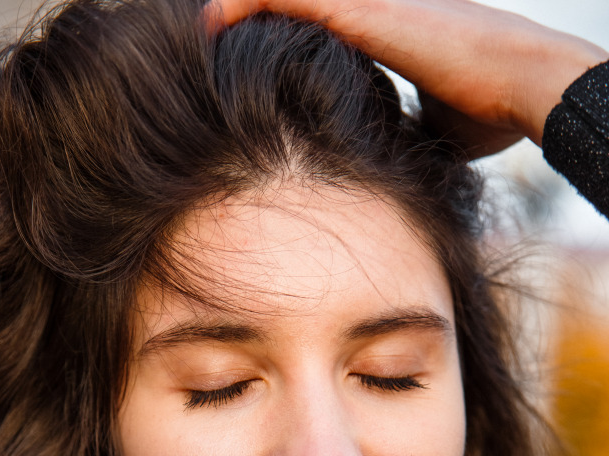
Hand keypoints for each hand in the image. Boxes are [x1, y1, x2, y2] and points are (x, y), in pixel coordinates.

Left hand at [205, 0, 608, 156]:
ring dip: (242, 8)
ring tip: (202, 33)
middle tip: (210, 45)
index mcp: (384, 30)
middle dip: (251, 19)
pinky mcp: (361, 9)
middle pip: (295, 5)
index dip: (278, 37)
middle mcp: (370, 7)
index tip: (243, 64)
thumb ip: (397, 131)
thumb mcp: (429, 127)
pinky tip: (211, 25)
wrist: (523, 82)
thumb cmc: (489, 109)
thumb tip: (382, 169)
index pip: (317, 25)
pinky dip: (247, 3)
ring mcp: (366, 2)